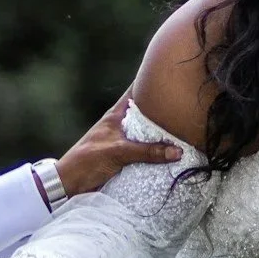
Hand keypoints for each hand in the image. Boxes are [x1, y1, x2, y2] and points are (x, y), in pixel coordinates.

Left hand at [55, 92, 181, 196]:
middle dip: (164, 110)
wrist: (70, 184)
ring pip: (148, 133)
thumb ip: (147, 151)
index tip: (170, 73)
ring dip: (163, 134)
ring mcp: (125, 142)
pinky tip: (174, 153)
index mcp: (116, 115)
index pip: (136, 91)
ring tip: (188, 128)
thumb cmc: (88, 160)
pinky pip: (147, 151)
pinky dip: (158, 152)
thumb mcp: (118, 152)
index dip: (151, 81)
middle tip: (188, 105)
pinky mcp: (127, 158)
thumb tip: (177, 151)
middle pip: (147, 113)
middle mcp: (122, 125)